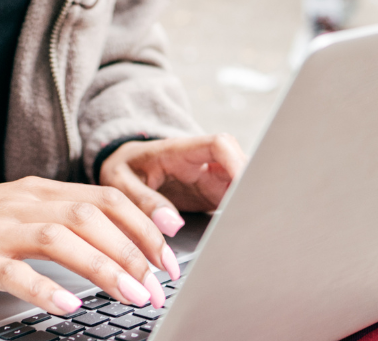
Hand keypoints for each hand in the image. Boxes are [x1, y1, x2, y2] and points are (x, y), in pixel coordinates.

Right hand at [0, 177, 175, 317]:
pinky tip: (68, 307)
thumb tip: (119, 244)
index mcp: (42, 191)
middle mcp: (26, 203)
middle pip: (93, 216)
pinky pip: (15, 272)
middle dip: (135, 249)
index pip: (106, 197)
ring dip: (104, 267)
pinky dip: (45, 288)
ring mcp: (0, 229)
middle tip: (160, 283)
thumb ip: (65, 221)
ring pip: (63, 238)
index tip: (171, 246)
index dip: (144, 220)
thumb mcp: (22, 213)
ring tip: (132, 295)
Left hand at [99, 135, 245, 236]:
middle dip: (252, 187)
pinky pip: (236, 200)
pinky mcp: (214, 194)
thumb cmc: (123, 169)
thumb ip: (144, 200)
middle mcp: (203, 162)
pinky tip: (244, 233)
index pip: (219, 145)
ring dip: (250, 202)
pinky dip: (242, 214)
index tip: (244, 187)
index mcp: (180, 151)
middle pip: (241, 165)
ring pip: (243, 183)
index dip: (237, 163)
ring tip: (254, 228)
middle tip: (256, 216)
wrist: (124, 166)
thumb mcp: (121, 182)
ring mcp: (212, 177)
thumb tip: (172, 225)